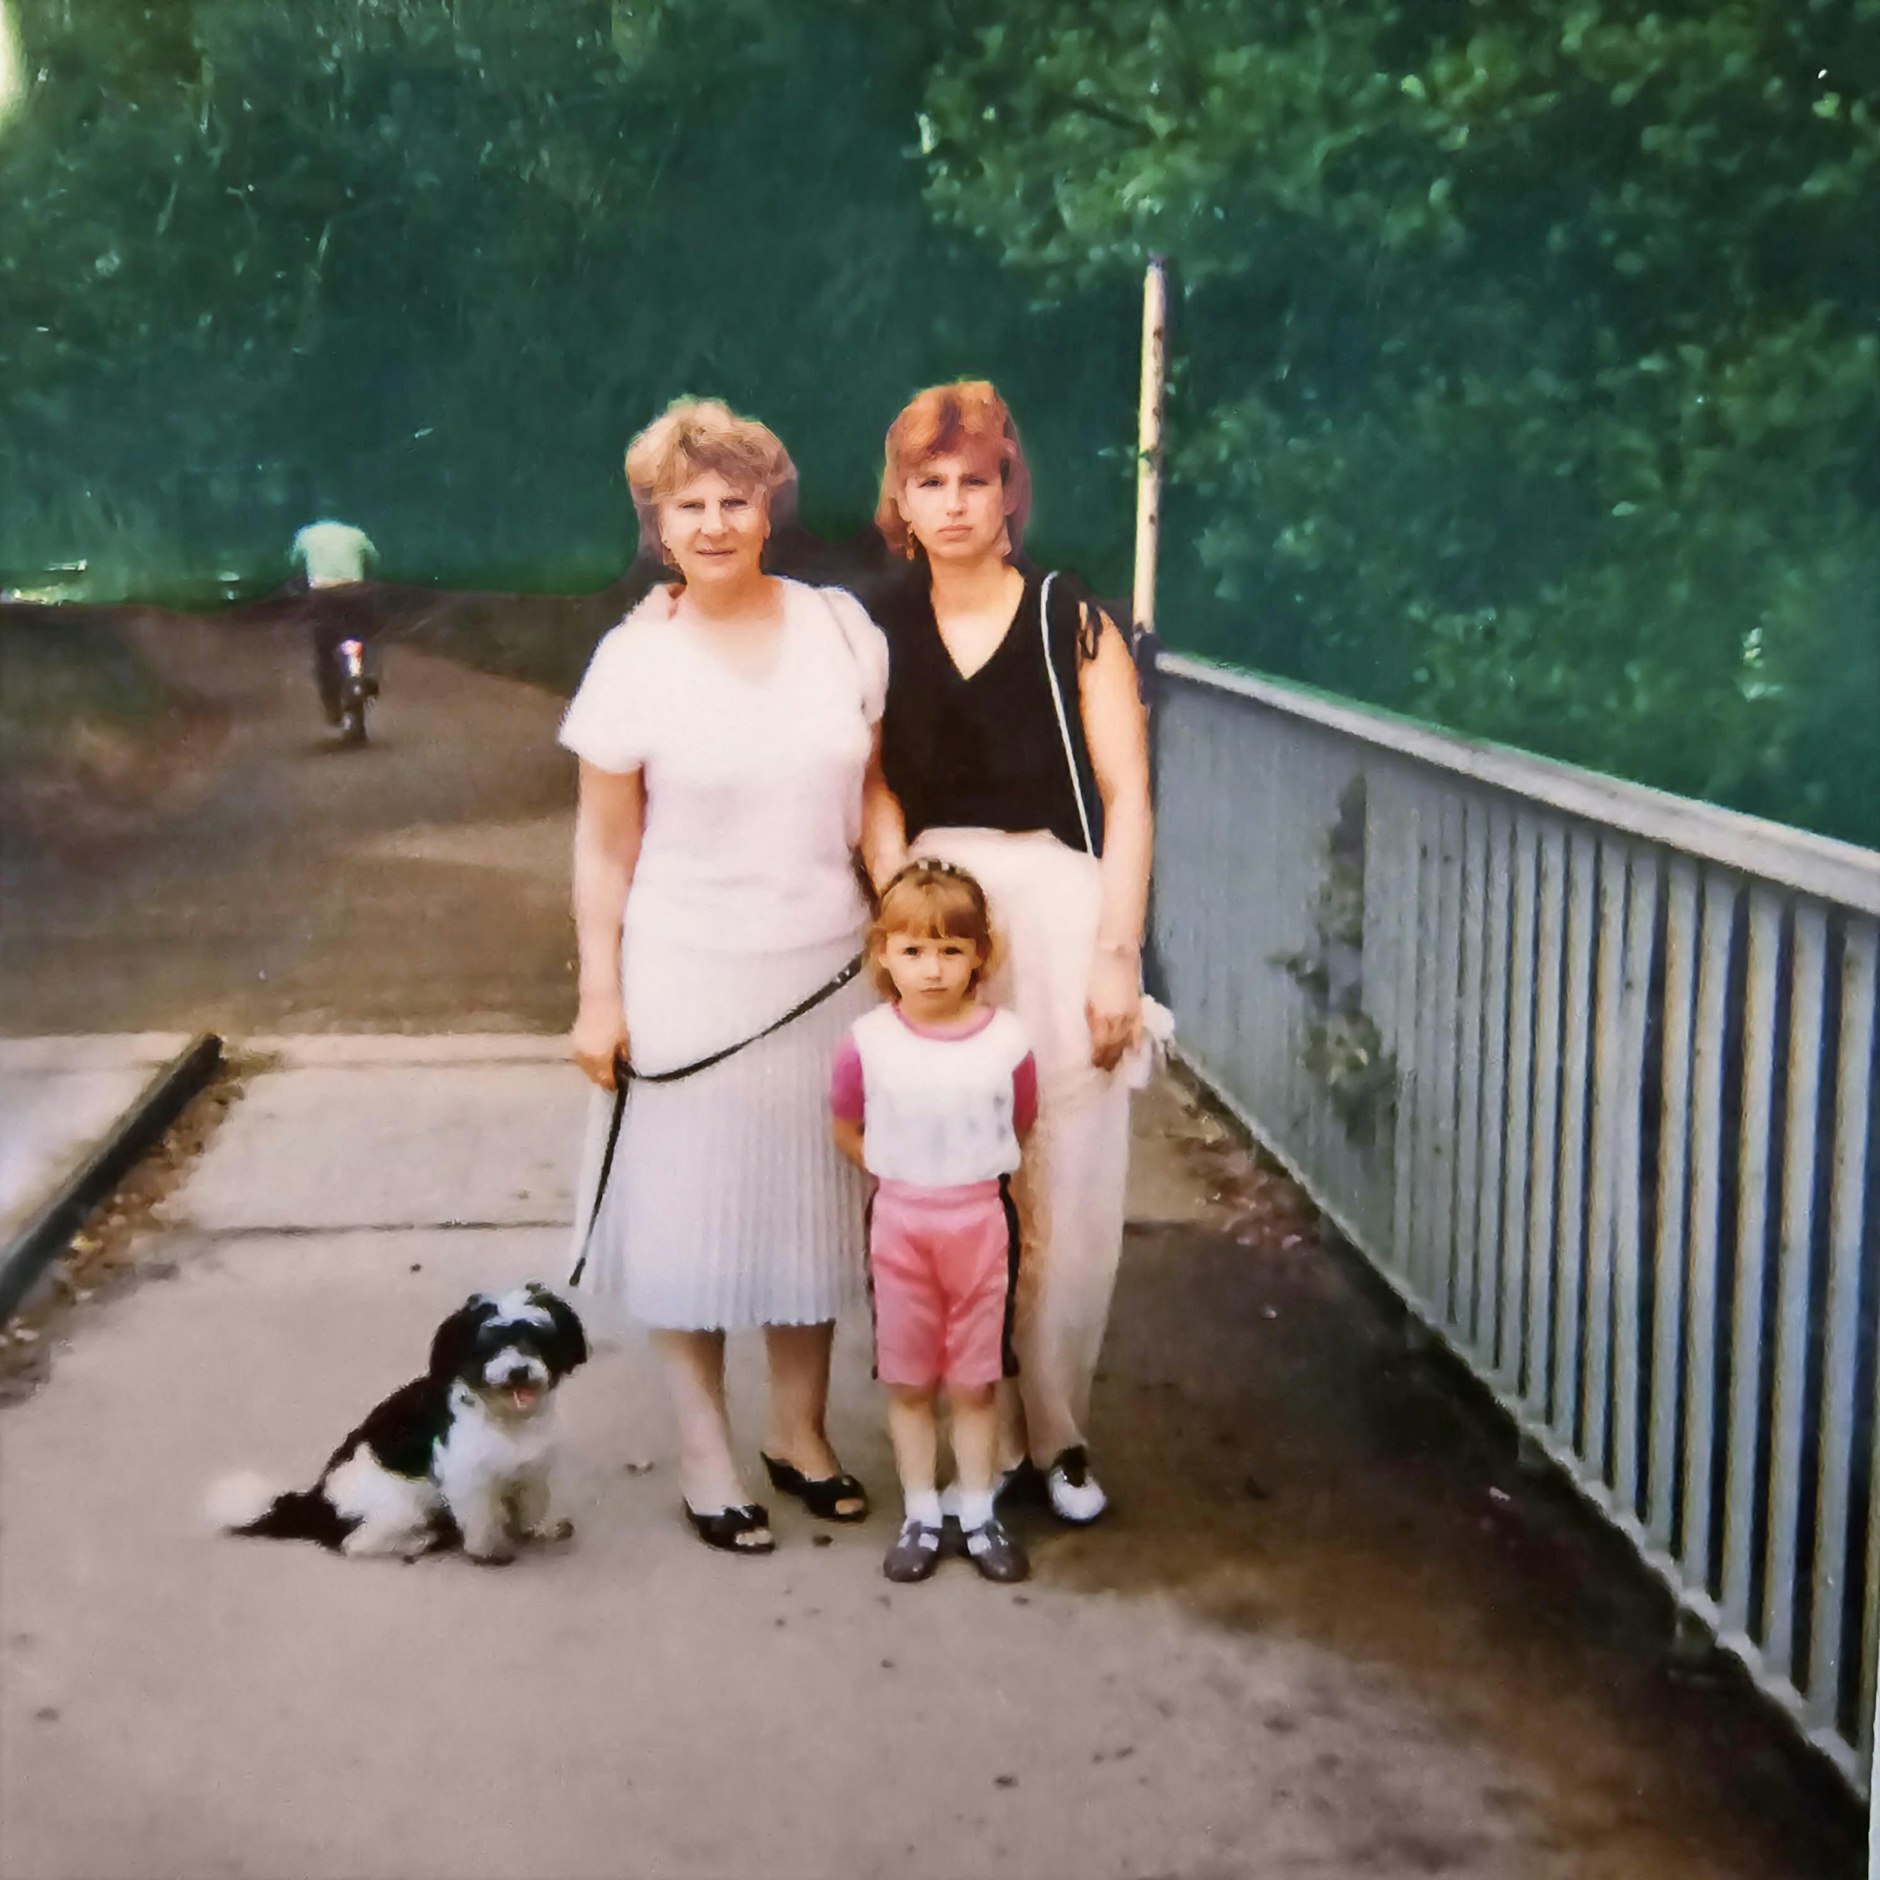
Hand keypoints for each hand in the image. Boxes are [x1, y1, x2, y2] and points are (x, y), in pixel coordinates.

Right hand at [571, 992, 628, 1089]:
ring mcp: (576, 1048)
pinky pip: (582, 1058)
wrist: (599, 995)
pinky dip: (590, 1060)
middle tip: (616, 1075)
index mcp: (598, 1057)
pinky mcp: (574, 1040)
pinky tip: (598, 1054)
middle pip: (594, 1076)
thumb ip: (622, 1056)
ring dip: (596, 1069)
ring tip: (608, 1064)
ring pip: (586, 1068)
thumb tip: (624, 1066)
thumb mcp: (624, 1038)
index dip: (615, 1083)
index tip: (622, 1082)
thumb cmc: (615, 1015)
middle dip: (604, 1077)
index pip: (605, 1080)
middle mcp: (584, 1057)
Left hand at [1084, 950, 1141, 1072]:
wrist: (1115, 949)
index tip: (1092, 1066)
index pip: (1101, 1044)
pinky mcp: (1136, 1005)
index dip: (1097, 1057)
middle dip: (1108, 1060)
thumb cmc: (1094, 970)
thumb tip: (1091, 1035)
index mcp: (1102, 1017)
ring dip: (1120, 1054)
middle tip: (1102, 1072)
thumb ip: (1090, 1017)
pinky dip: (1135, 1041)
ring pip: (1126, 1040)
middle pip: (1114, 1046)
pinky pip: (1137, 1028)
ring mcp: (1130, 1013)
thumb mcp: (1085, 997)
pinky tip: (1134, 1050)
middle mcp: (1118, 1019)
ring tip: (1115, 1066)